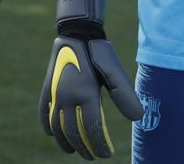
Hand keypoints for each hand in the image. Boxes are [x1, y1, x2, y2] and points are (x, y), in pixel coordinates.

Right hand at [39, 0, 142, 158]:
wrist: (77, 32)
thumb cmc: (100, 52)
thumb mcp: (116, 73)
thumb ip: (125, 96)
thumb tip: (139, 118)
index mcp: (85, 95)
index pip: (92, 130)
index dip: (100, 145)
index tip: (106, 154)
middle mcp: (66, 98)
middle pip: (73, 133)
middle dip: (85, 147)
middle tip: (93, 155)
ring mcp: (54, 94)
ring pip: (56, 127)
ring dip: (65, 142)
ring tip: (74, 150)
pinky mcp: (47, 89)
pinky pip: (43, 113)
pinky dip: (47, 126)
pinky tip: (53, 134)